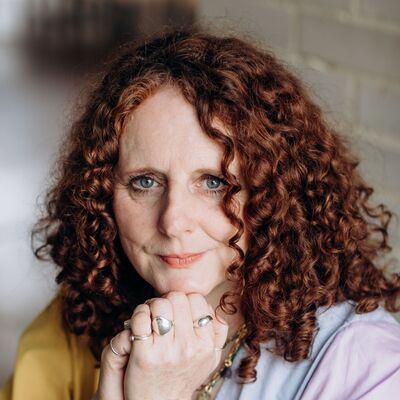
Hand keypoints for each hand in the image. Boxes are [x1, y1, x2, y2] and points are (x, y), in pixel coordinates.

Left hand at [94, 291, 228, 399]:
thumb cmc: (184, 376)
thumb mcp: (209, 358)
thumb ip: (218, 332)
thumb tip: (215, 309)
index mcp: (205, 344)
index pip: (196, 300)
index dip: (185, 300)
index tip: (178, 310)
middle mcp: (188, 347)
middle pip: (177, 298)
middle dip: (167, 300)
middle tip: (162, 310)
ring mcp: (165, 351)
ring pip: (159, 304)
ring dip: (151, 305)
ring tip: (150, 315)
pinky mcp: (143, 355)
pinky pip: (140, 318)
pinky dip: (138, 314)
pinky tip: (139, 322)